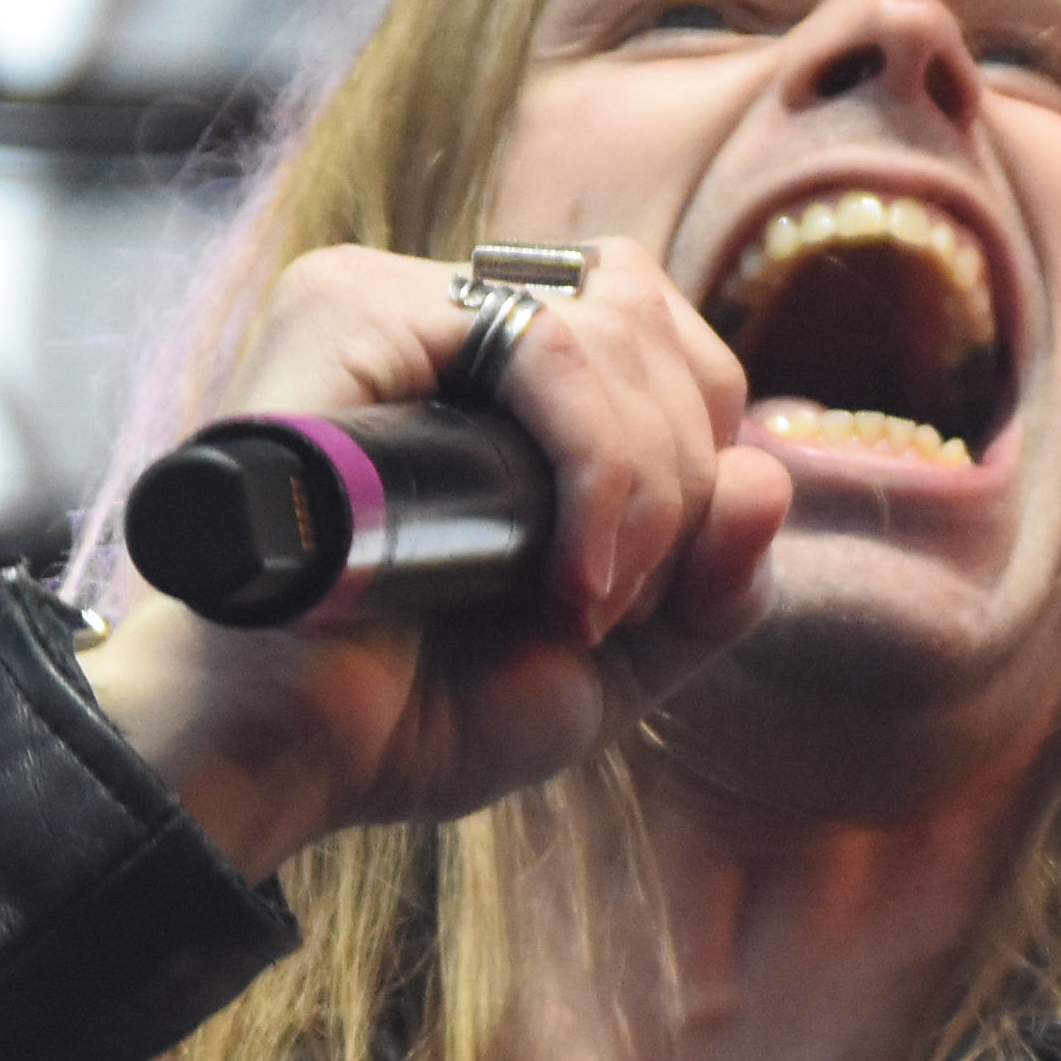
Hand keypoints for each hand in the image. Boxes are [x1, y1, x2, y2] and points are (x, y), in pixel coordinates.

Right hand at [75, 240, 793, 877]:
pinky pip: (540, 339)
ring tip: (577, 606)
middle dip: (682, 477)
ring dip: (643, 487)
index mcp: (497, 380)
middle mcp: (442, 321)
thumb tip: (772, 473)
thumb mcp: (610, 665)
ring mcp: (392, 303)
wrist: (288, 757)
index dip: (699, 458)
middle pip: (651, 313)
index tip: (642, 598)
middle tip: (613, 606)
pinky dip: (593, 465)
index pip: (663, 339)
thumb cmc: (411, 712)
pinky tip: (562, 576)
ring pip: (610, 321)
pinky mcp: (347, 308)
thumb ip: (710, 585)